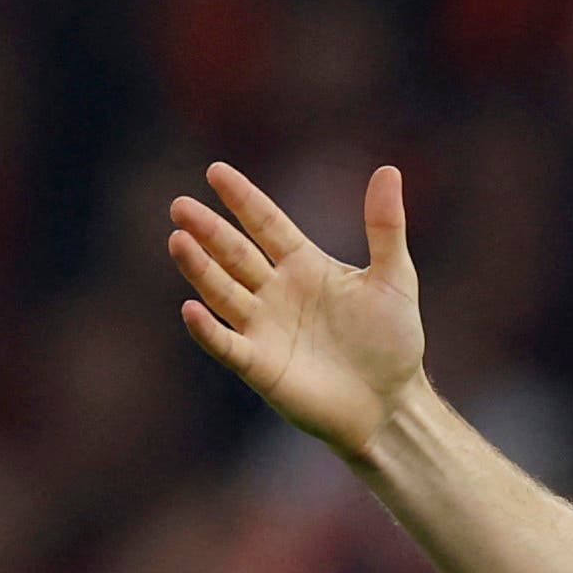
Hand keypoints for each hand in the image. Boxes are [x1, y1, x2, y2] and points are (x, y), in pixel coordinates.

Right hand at [169, 162, 426, 459]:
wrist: (392, 403)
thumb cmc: (394, 342)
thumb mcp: (394, 279)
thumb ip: (385, 227)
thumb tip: (388, 169)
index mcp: (304, 265)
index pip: (265, 223)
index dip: (242, 199)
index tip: (215, 172)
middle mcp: (276, 292)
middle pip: (234, 254)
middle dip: (208, 230)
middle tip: (180, 206)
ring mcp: (264, 328)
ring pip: (222, 292)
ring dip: (200, 269)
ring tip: (178, 240)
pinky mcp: (260, 366)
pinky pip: (227, 344)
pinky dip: (208, 330)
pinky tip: (191, 309)